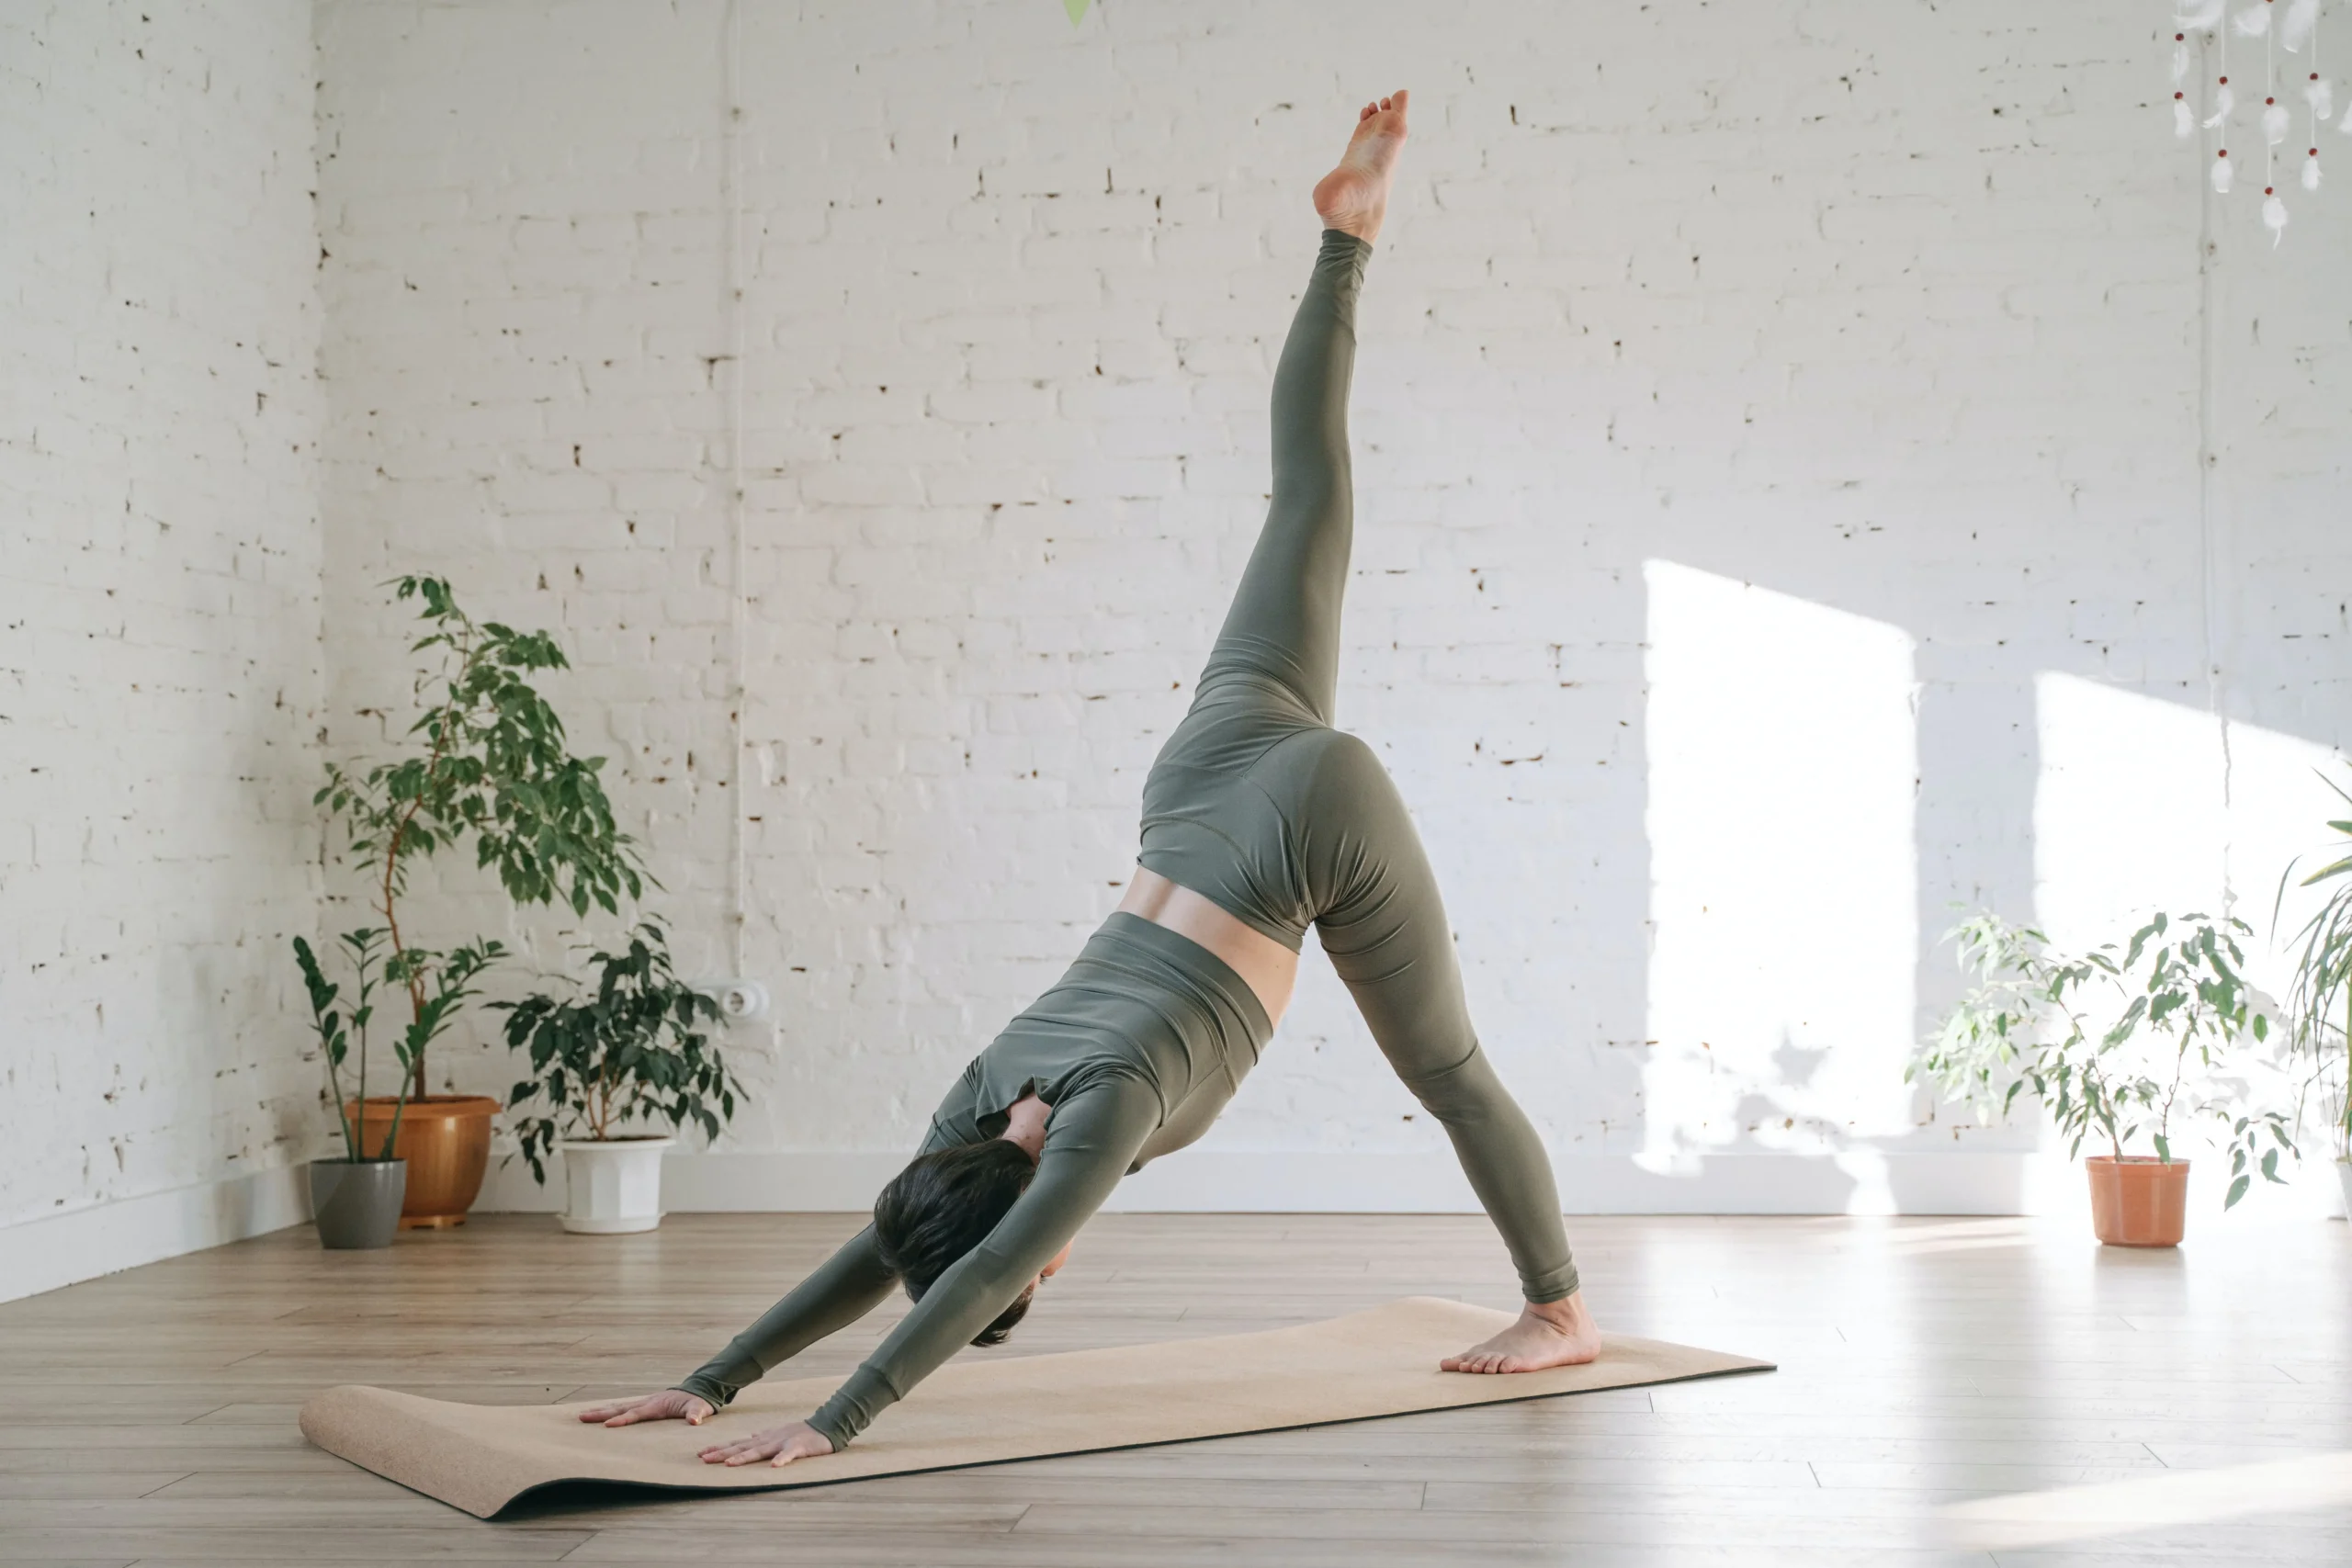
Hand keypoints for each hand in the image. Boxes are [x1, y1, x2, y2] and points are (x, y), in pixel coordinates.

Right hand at [575, 1389, 715, 1427]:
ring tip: (582, 1415)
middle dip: (601, 1413)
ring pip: (618, 1407)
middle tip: (581, 1417)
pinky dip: (609, 1411)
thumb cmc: (698, 1402)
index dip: (622, 1419)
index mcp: (657, 1405)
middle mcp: (647, 1402)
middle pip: (620, 1408)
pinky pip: (623, 1408)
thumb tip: (694, 1420)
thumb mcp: (700, 1407)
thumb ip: (697, 1413)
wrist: (697, 1391)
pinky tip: (599, 1414)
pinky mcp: (643, 1405)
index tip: (607, 1426)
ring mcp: (644, 1403)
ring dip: (601, 1411)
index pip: (636, 1414)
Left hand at [697, 1418, 836, 1467]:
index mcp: (763, 1438)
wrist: (825, 1426)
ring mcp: (782, 1443)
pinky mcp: (798, 1447)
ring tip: (728, 1464)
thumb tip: (751, 1435)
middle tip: (703, 1459)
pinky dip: (781, 1460)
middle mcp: (768, 1440)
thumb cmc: (801, 1432)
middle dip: (722, 1453)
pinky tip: (773, 1467)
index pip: (737, 1443)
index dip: (720, 1448)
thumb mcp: (779, 1433)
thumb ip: (764, 1436)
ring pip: (760, 1451)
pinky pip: (788, 1455)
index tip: (701, 1453)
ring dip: (744, 1457)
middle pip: (742, 1447)